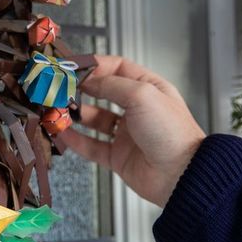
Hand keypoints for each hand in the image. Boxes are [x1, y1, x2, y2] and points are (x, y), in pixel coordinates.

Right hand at [59, 55, 205, 206]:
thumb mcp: (142, 95)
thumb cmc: (171, 132)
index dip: (95, 66)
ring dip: (76, 114)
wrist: (182, 176)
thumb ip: (112, 84)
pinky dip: (76, 139)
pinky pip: (92, 146)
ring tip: (60, 110)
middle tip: (62, 87)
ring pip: (95, 119)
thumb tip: (90, 79)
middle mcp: (137, 109)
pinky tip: (63, 133)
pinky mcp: (118, 157)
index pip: (117, 68)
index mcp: (149, 89)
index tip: (73, 66)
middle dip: (81, 89)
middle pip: (103, 92)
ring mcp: (127, 134)